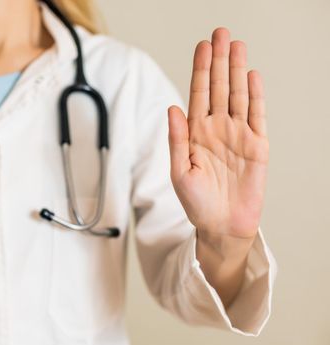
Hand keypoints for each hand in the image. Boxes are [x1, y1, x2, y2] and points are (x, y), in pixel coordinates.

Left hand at [168, 28, 267, 244]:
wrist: (221, 226)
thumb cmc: (196, 202)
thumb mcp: (179, 171)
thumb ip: (176, 139)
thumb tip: (172, 108)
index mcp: (195, 134)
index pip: (198, 95)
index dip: (200, 70)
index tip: (201, 46)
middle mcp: (216, 129)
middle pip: (219, 88)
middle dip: (218, 61)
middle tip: (220, 33)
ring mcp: (237, 135)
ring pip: (238, 96)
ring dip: (237, 71)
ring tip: (236, 46)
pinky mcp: (257, 146)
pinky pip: (257, 116)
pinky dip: (256, 96)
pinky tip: (252, 76)